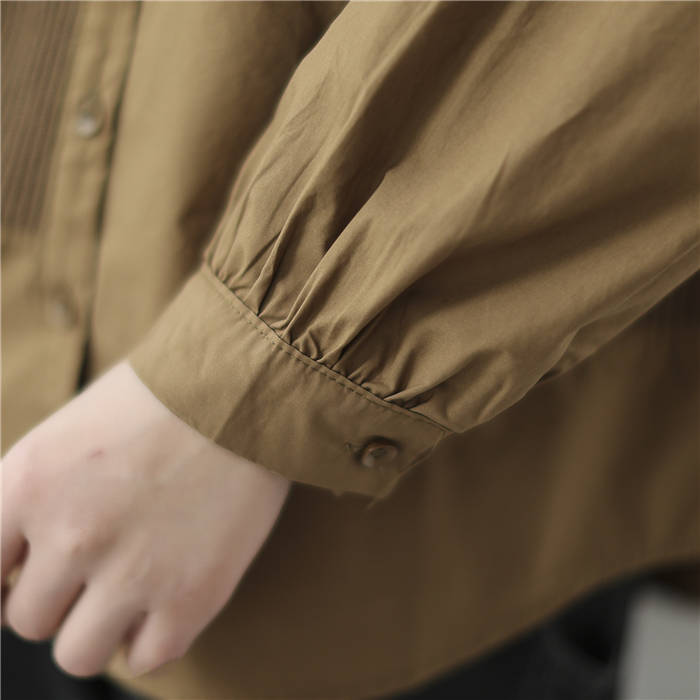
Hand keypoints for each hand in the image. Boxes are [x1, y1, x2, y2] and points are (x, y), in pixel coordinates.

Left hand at [1, 360, 290, 676]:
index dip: (4, 583)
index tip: (28, 580)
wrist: (247, 386)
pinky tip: (169, 598)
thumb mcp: (72, 429)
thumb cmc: (162, 399)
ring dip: (100, 628)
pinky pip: (147, 659)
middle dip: (60, 597)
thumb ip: (33, 497)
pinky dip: (152, 637)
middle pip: (28, 619)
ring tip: (133, 587)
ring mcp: (132, 573)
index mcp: (29, 484)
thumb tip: (18, 562)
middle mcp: (71, 536)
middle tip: (101, 565)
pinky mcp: (192, 597)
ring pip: (78, 654)